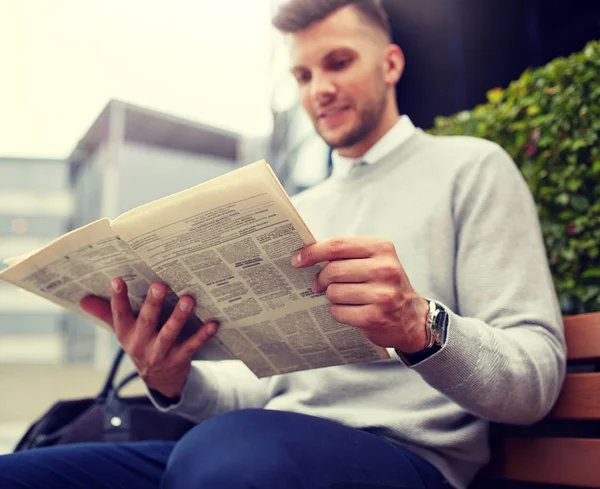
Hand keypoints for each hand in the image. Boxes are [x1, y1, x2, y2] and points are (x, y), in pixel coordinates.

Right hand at [80, 277, 218, 397]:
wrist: (159, 380)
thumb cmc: (141, 344)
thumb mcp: (123, 331)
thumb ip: (106, 313)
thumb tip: (83, 298)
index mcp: (126, 334)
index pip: (119, 314)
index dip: (117, 298)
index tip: (117, 279)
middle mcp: (140, 344)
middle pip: (146, 322)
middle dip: (152, 304)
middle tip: (159, 286)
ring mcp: (160, 354)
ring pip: (169, 334)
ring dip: (178, 317)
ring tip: (188, 300)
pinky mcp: (179, 360)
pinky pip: (191, 346)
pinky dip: (202, 335)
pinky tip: (213, 323)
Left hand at [292, 237, 428, 352]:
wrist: (412, 318)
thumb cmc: (383, 285)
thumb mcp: (374, 260)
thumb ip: (346, 253)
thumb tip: (307, 252)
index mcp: (381, 248)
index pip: (338, 246)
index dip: (312, 252)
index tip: (297, 259)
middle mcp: (385, 269)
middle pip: (333, 270)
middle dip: (320, 279)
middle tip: (318, 284)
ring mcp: (382, 294)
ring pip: (334, 292)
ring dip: (331, 297)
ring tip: (341, 298)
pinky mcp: (375, 317)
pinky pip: (339, 312)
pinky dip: (338, 312)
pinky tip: (350, 311)